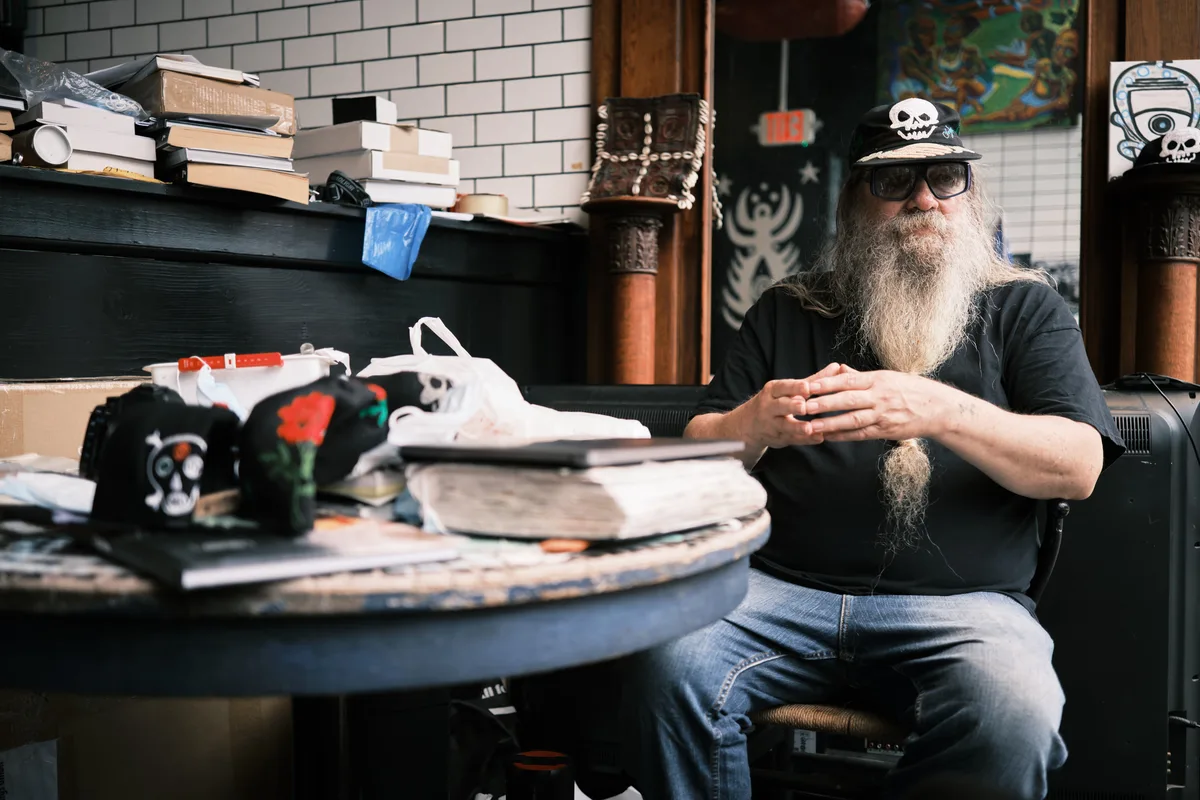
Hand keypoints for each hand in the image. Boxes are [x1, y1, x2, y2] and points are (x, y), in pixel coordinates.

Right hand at [732, 363, 849, 449]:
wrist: (748, 426)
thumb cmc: (774, 402)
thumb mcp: (788, 389)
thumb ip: (813, 380)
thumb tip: (836, 367)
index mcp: (772, 391)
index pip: (783, 387)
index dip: (795, 387)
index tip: (807, 387)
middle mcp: (769, 407)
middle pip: (780, 406)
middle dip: (792, 406)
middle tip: (804, 406)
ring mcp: (771, 424)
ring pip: (785, 426)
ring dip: (798, 427)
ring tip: (811, 428)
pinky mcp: (777, 439)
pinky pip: (792, 439)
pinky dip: (805, 440)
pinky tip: (818, 438)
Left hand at [802, 369, 951, 441]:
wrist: (938, 408)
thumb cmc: (911, 389)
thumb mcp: (888, 376)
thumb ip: (861, 376)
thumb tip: (839, 371)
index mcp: (878, 380)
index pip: (847, 381)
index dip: (826, 383)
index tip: (808, 385)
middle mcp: (879, 396)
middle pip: (847, 400)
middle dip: (823, 403)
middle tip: (803, 406)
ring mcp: (883, 415)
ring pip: (853, 419)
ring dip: (830, 423)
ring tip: (811, 426)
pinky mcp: (886, 430)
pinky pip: (861, 434)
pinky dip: (844, 436)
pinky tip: (829, 436)